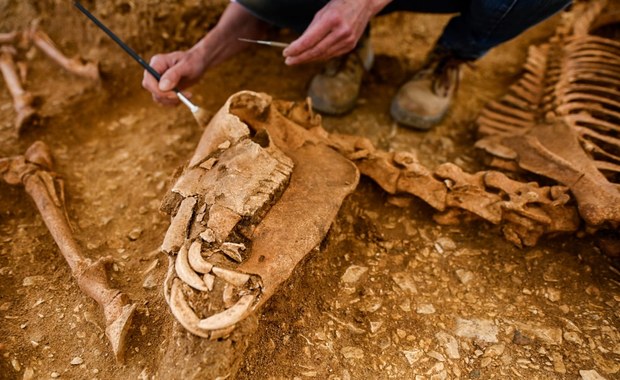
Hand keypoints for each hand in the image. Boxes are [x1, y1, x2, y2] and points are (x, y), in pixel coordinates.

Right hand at [141, 2, 267, 105]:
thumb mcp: (190, 66)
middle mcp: (157, 70)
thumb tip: (163, 86)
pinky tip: (187, 98)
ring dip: (171, 102)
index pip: (147, 80)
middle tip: (183, 99)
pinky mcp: (171, 86)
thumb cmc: (201, 58)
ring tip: (187, 97)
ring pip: (159, 97)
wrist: (209, 57)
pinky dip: (176, 102)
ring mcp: (163, 78)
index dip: (159, 91)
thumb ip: (176, 75)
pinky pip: (167, 99)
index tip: (175, 95)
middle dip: (166, 98)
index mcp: (157, 63)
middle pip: (152, 91)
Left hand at [283, 0, 390, 64]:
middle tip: (288, 61)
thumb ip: (311, 30)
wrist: (363, 4)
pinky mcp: (351, 46)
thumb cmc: (339, 5)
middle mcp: (341, 32)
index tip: (286, 52)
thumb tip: (297, 46)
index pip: (309, 40)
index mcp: (332, 20)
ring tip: (296, 59)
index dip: (296, 49)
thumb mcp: (322, 13)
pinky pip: (331, 54)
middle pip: (316, 51)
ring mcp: (348, 40)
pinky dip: (319, 56)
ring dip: (308, 59)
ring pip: (323, 55)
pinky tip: (310, 56)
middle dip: (300, 57)